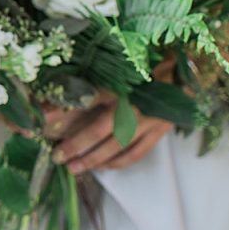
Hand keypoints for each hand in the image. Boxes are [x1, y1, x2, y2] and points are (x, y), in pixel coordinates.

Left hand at [44, 60, 176, 174]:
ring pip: (118, 146)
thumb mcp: (116, 64)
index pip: (84, 98)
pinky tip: (104, 166)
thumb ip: (87, 79)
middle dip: (76, 145)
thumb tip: (56, 94)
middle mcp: (133, 102)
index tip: (41, 119)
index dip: (62, 109)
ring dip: (95, 159)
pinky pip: (137, 151)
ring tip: (74, 168)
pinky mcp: (161, 129)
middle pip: (99, 129)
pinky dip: (119, 162)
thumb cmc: (147, 61)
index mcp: (120, 82)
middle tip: (56, 157)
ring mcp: (149, 118)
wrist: (187, 66)